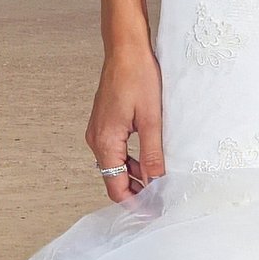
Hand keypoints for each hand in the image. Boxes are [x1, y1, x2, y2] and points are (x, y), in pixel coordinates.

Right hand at [86, 39, 165, 201]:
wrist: (125, 49)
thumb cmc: (137, 76)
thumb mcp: (151, 119)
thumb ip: (152, 154)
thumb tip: (156, 181)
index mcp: (105, 142)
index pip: (116, 186)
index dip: (135, 203)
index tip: (154, 210)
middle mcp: (96, 139)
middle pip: (114, 179)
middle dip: (136, 192)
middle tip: (161, 199)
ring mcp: (99, 131)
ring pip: (116, 166)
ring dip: (136, 176)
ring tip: (160, 182)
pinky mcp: (105, 124)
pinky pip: (116, 151)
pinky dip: (131, 161)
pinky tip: (150, 160)